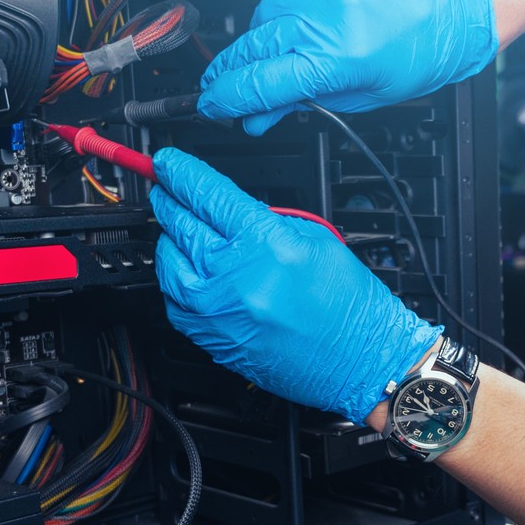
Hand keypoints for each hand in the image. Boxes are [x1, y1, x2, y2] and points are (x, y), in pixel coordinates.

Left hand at [149, 149, 441, 422]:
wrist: (361, 359)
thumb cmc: (349, 305)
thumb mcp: (315, 239)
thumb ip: (267, 221)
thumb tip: (229, 210)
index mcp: (265, 243)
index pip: (206, 194)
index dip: (180, 172)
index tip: (166, 164)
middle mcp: (236, 277)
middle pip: (180, 224)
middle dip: (168, 199)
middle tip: (163, 188)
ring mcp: (220, 313)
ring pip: (169, 263)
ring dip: (168, 240)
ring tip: (175, 229)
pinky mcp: (214, 340)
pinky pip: (175, 303)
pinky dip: (175, 281)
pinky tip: (184, 271)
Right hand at [196, 0, 496, 134]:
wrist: (454, 2)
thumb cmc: (420, 52)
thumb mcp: (363, 95)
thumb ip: (304, 102)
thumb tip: (258, 115)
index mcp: (337, 59)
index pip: (261, 83)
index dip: (228, 98)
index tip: (213, 105)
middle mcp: (327, 17)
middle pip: (254, 47)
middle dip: (232, 70)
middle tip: (222, 84)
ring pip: (265, 14)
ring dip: (264, 37)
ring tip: (287, 49)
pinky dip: (286, 5)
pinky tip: (304, 18)